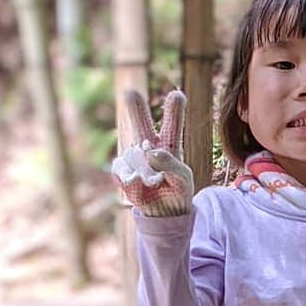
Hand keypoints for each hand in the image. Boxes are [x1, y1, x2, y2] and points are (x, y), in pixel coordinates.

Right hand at [111, 89, 193, 216]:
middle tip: (130, 93)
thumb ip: (171, 163)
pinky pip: (122, 170)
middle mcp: (148, 146)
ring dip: (146, 173)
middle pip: (141, 124)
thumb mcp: (183, 179)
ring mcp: (133, 157)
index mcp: (168, 145)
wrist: (164, 212)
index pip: (172, 126)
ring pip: (134, 157)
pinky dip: (132, 180)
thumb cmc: (178, 190)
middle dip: (136, 109)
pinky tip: (138, 184)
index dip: (174, 112)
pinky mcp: (122, 170)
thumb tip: (150, 151)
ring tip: (155, 183)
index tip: (177, 95)